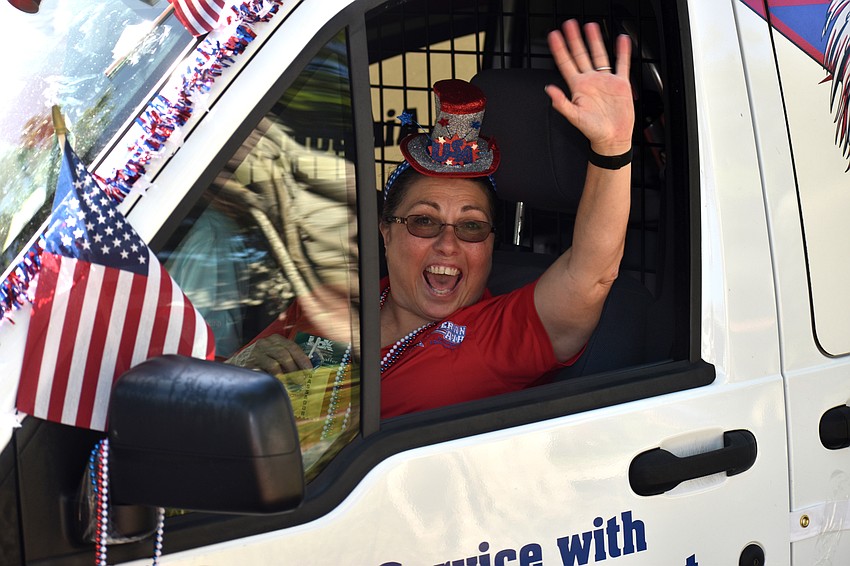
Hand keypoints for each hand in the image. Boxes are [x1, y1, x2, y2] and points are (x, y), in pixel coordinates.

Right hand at [227, 334, 312, 377]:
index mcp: (275, 339)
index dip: (303, 359)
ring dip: (288, 373)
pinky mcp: (250, 361)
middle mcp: (266, 342)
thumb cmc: (259, 362)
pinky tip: (281, 383)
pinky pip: (267, 369)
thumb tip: (305, 371)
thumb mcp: (273, 356)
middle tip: (302, 380)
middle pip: (286, 353)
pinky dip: (276, 377)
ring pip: (277, 360)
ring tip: (294, 384)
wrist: (236, 365)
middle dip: (296, 368)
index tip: (310, 370)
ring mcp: (257, 351)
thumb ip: (287, 359)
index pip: (292, 346)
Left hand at [545, 19, 634, 154]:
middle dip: (575, 39)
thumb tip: (549, 90)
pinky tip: (621, 40)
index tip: (554, 36)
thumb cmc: (593, 131)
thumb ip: (562, 103)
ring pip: (599, 55)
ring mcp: (605, 81)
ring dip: (594, 41)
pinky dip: (622, 52)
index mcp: (578, 88)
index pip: (566, 63)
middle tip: (569, 24)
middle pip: (581, 55)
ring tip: (590, 26)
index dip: (560, 49)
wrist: (612, 138)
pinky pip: (621, 64)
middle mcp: (591, 81)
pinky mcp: (620, 84)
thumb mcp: (574, 117)